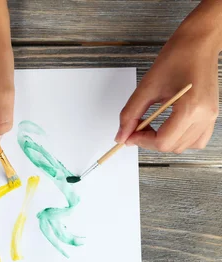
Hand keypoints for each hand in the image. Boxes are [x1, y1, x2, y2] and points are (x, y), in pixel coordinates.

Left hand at [116, 9, 220, 152]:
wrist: (199, 43)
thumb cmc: (176, 57)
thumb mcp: (146, 87)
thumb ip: (131, 114)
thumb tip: (122, 136)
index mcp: (190, 108)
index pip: (163, 142)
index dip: (142, 141)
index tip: (129, 134)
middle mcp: (205, 116)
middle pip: (172, 147)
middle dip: (150, 142)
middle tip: (136, 129)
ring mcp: (211, 116)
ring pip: (184, 147)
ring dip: (164, 142)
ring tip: (151, 126)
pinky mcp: (211, 114)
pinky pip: (196, 139)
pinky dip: (179, 138)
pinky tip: (167, 126)